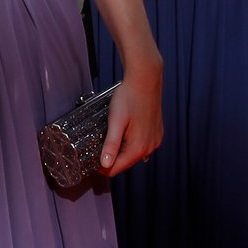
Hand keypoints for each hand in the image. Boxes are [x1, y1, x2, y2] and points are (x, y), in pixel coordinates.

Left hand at [100, 60, 163, 174]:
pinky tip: (123, 134)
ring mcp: (155, 140)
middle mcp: (150, 147)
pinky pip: (142, 145)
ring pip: (134, 154)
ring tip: (108, 140)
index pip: (116, 168)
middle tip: (97, 150)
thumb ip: (111, 145)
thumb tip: (105, 165)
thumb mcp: (115, 121)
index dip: (102, 168)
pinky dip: (131, 144)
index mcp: (139, 147)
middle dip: (111, 160)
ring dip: (121, 151)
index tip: (91, 161)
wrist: (145, 79)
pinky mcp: (157, 132)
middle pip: (126, 162)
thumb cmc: (129, 97)